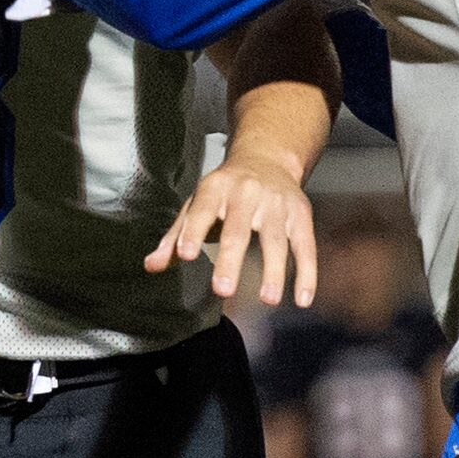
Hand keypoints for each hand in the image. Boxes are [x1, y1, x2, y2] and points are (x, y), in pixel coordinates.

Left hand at [147, 147, 316, 307]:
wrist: (267, 158)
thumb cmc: (225, 190)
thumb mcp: (196, 204)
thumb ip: (174, 236)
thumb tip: (152, 266)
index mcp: (215, 189)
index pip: (201, 210)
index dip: (193, 231)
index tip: (186, 254)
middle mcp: (246, 193)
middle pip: (237, 230)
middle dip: (230, 260)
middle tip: (223, 290)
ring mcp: (276, 203)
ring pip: (276, 240)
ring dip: (273, 271)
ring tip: (267, 300)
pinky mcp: (300, 214)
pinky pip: (305, 245)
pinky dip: (306, 273)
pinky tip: (302, 298)